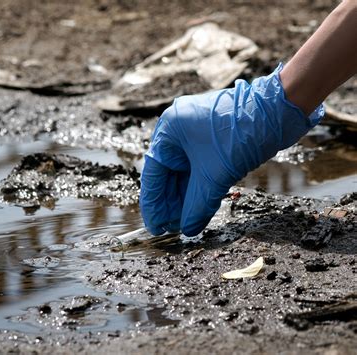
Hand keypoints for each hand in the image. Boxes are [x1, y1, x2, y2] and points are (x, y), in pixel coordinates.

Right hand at [140, 64, 323, 236]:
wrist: (278, 111)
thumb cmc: (242, 134)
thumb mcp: (215, 175)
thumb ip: (198, 205)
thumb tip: (188, 229)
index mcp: (169, 131)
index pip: (154, 174)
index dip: (153, 204)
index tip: (156, 227)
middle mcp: (176, 130)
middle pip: (167, 174)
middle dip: (171, 203)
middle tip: (172, 228)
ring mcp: (193, 133)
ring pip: (183, 173)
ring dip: (185, 197)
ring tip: (185, 221)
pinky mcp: (209, 139)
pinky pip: (197, 167)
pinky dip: (198, 187)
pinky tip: (198, 207)